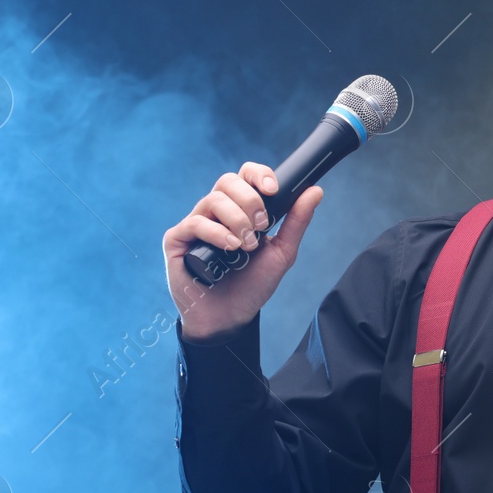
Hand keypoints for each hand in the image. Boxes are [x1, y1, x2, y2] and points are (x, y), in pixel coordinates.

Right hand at [163, 162, 323, 341]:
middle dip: (250, 200)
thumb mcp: (281, 252)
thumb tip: (315, 191)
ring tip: (246, 245)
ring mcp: (196, 224)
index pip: (245, 175)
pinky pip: (195, 222)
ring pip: (213, 199)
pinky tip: (230, 247)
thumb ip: (296, 222)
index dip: (259, 175)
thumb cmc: (252, 285)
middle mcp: (216, 212)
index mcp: (239, 209)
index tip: (274, 190)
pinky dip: (216, 232)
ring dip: (236, 219)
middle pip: (228, 181)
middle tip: (262, 226)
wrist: (230, 318)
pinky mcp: (178, 239)